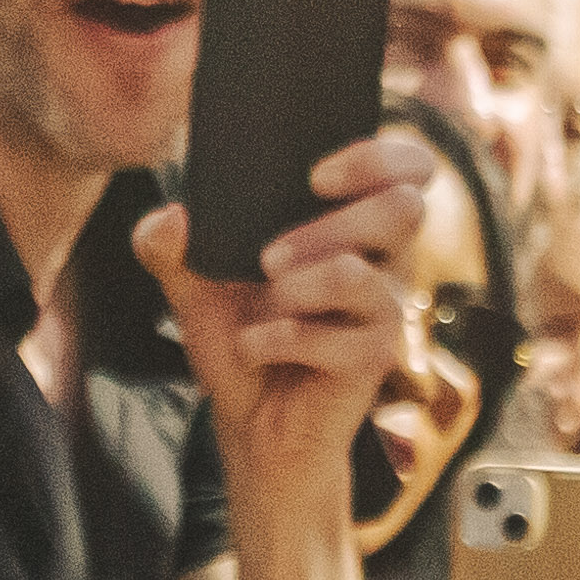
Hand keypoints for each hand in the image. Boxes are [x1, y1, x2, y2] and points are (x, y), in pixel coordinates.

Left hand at [133, 127, 437, 508]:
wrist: (250, 423)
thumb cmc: (240, 335)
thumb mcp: (192, 281)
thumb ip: (169, 243)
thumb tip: (172, 218)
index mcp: (355, 223)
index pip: (410, 169)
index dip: (378, 156)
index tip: (316, 176)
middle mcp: (383, 261)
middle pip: (404, 208)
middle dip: (328, 224)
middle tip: (266, 257)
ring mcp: (381, 311)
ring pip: (360, 275)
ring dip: (296, 285)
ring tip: (261, 304)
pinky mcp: (370, 360)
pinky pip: (332, 338)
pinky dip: (277, 340)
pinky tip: (253, 350)